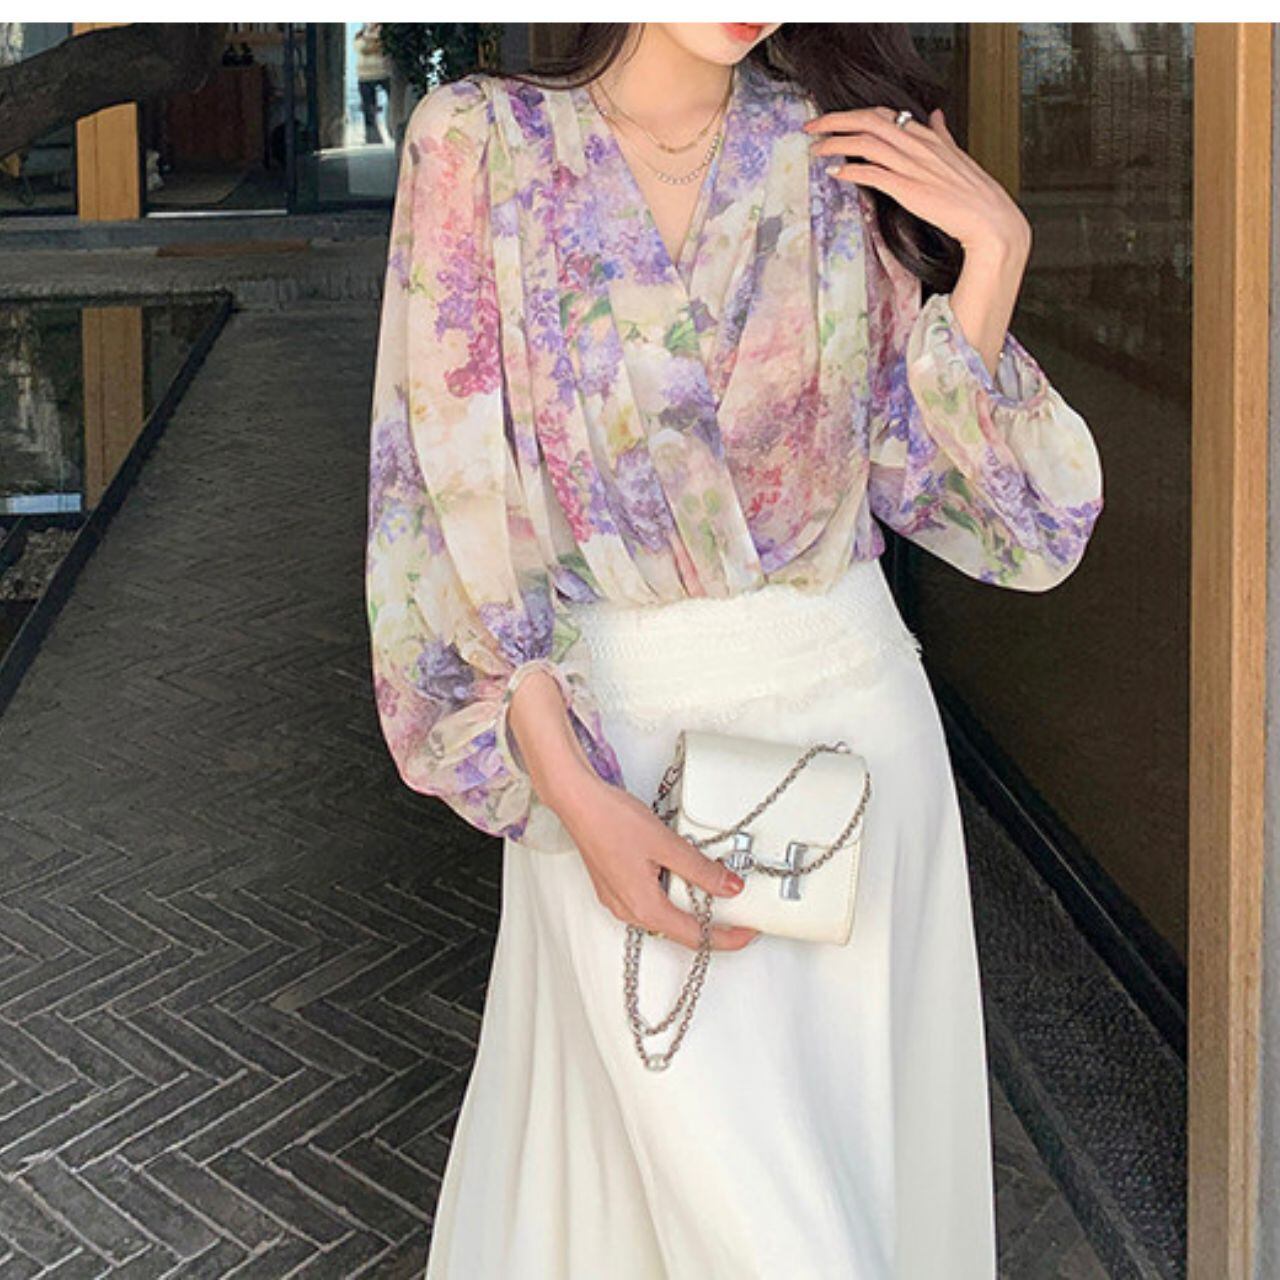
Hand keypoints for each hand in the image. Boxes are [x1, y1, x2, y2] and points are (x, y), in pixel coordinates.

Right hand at [557, 775, 760, 952]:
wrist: (577, 801)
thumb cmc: (611, 820)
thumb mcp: (667, 844)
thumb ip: (700, 869)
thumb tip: (728, 887)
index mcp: (644, 906)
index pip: (694, 936)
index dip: (726, 938)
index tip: (747, 933)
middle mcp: (628, 910)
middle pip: (679, 929)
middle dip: (709, 923)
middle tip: (736, 913)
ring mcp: (618, 899)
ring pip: (663, 914)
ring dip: (688, 906)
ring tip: (711, 889)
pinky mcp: (614, 886)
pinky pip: (649, 900)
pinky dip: (669, 893)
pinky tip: (678, 874)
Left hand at [803, 105, 1030, 258]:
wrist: (990, 221)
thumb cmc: (975, 194)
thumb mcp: (957, 155)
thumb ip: (943, 135)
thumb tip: (937, 116)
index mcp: (929, 136)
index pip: (885, 114)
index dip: (856, 114)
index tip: (835, 119)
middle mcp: (919, 146)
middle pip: (869, 121)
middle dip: (836, 120)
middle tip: (812, 126)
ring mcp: (913, 167)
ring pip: (866, 143)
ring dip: (836, 143)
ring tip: (816, 150)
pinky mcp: (909, 189)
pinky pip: (873, 173)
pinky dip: (851, 170)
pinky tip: (835, 173)